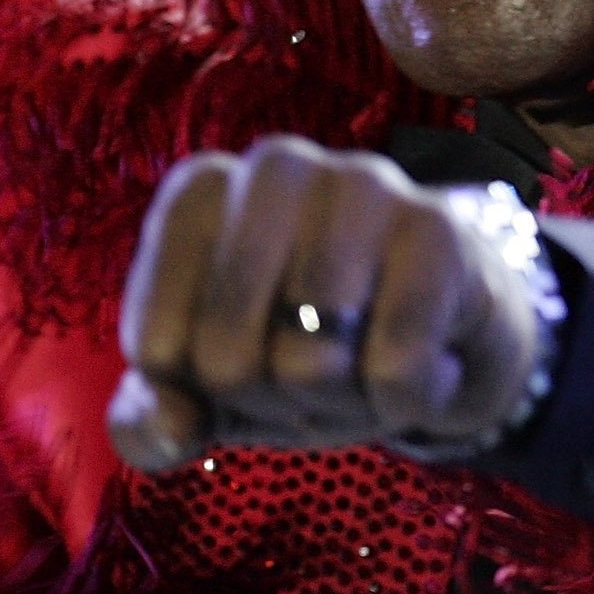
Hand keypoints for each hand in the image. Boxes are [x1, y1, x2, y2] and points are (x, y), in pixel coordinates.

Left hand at [107, 134, 537, 472]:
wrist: (440, 338)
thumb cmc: (304, 347)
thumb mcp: (215, 391)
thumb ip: (153, 419)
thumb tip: (170, 428)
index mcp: (198, 192)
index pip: (157, 349)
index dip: (202, 395)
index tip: (242, 363)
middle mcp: (274, 166)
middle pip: (227, 359)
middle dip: (270, 399)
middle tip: (310, 373)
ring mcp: (361, 184)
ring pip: (310, 361)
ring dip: (338, 401)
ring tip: (362, 362)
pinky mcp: (438, 227)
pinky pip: (395, 369)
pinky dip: (402, 401)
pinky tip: (420, 364)